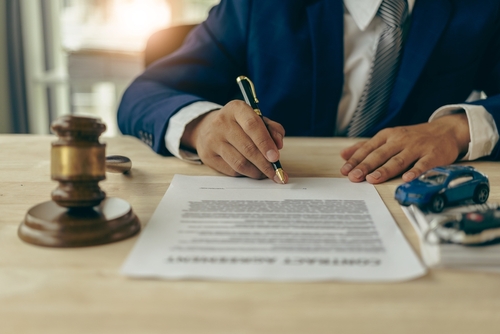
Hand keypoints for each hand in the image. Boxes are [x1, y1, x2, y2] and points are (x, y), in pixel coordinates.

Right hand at [181, 100, 287, 182]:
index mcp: (237, 109)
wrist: (207, 127)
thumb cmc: (239, 124)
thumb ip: (272, 129)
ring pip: (239, 163)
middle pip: (247, 148)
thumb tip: (278, 145)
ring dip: (257, 171)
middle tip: (276, 173)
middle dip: (265, 164)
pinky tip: (253, 172)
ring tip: (266, 173)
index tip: (276, 158)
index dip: (265, 143)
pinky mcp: (208, 156)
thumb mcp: (256, 119)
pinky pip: (231, 170)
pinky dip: (246, 174)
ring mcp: (213, 140)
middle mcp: (222, 123)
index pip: (252, 126)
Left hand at [340, 113, 470, 183]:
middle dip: (366, 165)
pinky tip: (406, 179)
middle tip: (355, 176)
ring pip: (399, 160)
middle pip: (381, 154)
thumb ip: (366, 146)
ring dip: (385, 170)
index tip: (345, 171)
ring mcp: (417, 147)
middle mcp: (401, 140)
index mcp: (388, 136)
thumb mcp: (388, 137)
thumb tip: (343, 154)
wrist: (446, 130)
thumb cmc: (412, 137)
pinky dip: (415, 171)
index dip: (356, 160)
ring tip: (373, 179)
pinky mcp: (434, 155)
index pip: (368, 148)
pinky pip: (423, 164)